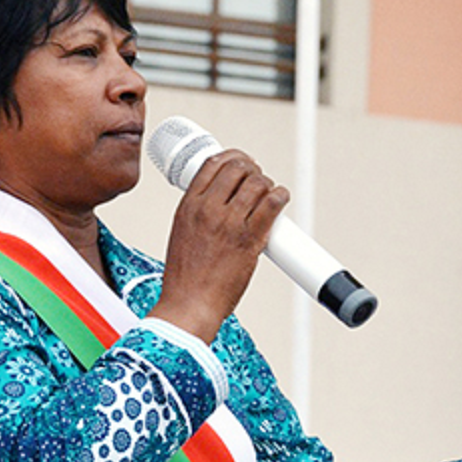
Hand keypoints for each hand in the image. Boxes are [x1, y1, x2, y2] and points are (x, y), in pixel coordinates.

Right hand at [149, 149, 288, 343]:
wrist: (189, 304)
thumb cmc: (184, 278)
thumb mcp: (181, 233)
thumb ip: (199, 213)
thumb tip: (219, 202)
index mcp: (189, 206)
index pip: (212, 164)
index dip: (231, 157)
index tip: (240, 162)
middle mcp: (208, 209)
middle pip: (237, 168)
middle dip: (252, 169)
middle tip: (257, 178)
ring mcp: (230, 223)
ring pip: (257, 183)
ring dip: (267, 184)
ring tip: (269, 193)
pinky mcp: (250, 239)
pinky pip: (272, 204)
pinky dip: (280, 196)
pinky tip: (281, 199)